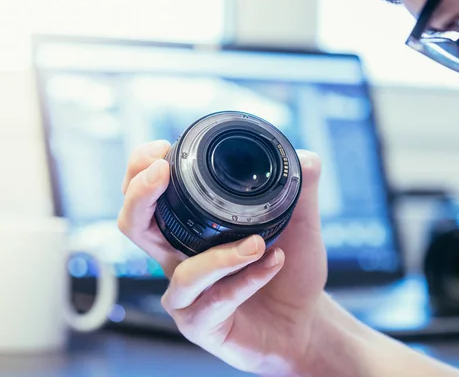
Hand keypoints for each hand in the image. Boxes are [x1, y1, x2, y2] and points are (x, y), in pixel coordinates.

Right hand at [118, 140, 327, 374]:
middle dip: (140, 194)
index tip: (164, 150)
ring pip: (184, 273)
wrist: (305, 322)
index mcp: (191, 230)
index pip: (148, 196)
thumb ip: (301, 190)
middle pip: (133, 225)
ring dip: (222, 256)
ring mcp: (187, 296)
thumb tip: (308, 156)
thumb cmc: (291, 271)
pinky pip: (216, 300)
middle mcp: (179, 260)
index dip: (140, 170)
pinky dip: (247, 280)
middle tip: (165, 171)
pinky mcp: (202, 326)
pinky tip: (274, 264)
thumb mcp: (299, 224)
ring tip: (259, 243)